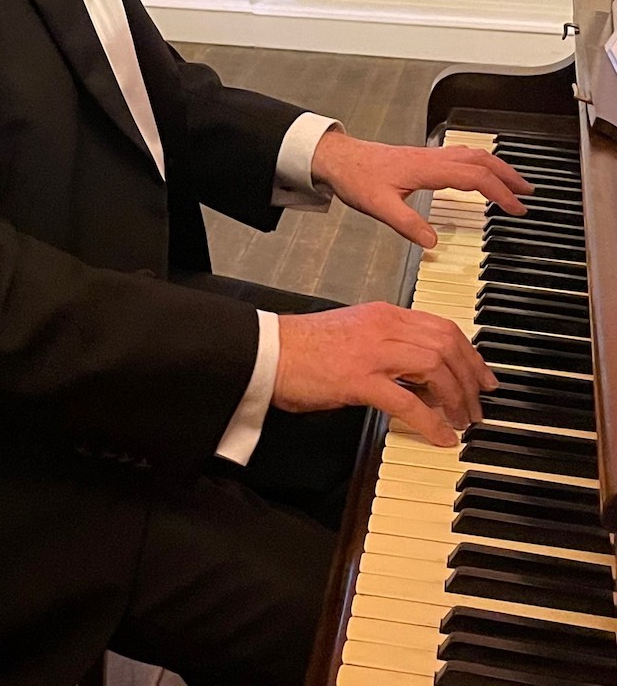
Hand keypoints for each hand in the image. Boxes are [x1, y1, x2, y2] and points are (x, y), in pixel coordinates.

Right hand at [273, 302, 497, 445]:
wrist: (268, 352)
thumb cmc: (305, 348)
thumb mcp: (355, 335)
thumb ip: (388, 346)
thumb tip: (420, 375)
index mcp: (384, 314)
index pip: (442, 326)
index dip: (470, 353)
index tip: (483, 377)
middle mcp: (384, 326)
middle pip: (446, 344)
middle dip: (471, 376)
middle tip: (479, 404)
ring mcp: (372, 352)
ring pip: (434, 367)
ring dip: (456, 398)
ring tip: (462, 422)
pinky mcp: (359, 380)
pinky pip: (408, 401)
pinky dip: (431, 422)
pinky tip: (441, 437)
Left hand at [310, 130, 532, 247]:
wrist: (337, 157)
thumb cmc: (355, 177)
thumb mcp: (378, 206)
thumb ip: (406, 224)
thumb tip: (432, 242)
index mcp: (427, 169)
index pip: (474, 177)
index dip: (499, 192)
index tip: (516, 208)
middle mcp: (432, 158)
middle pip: (481, 160)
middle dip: (509, 175)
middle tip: (529, 192)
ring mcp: (428, 156)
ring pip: (472, 154)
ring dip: (497, 167)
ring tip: (514, 183)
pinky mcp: (422, 158)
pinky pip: (460, 156)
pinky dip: (479, 164)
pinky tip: (480, 174)